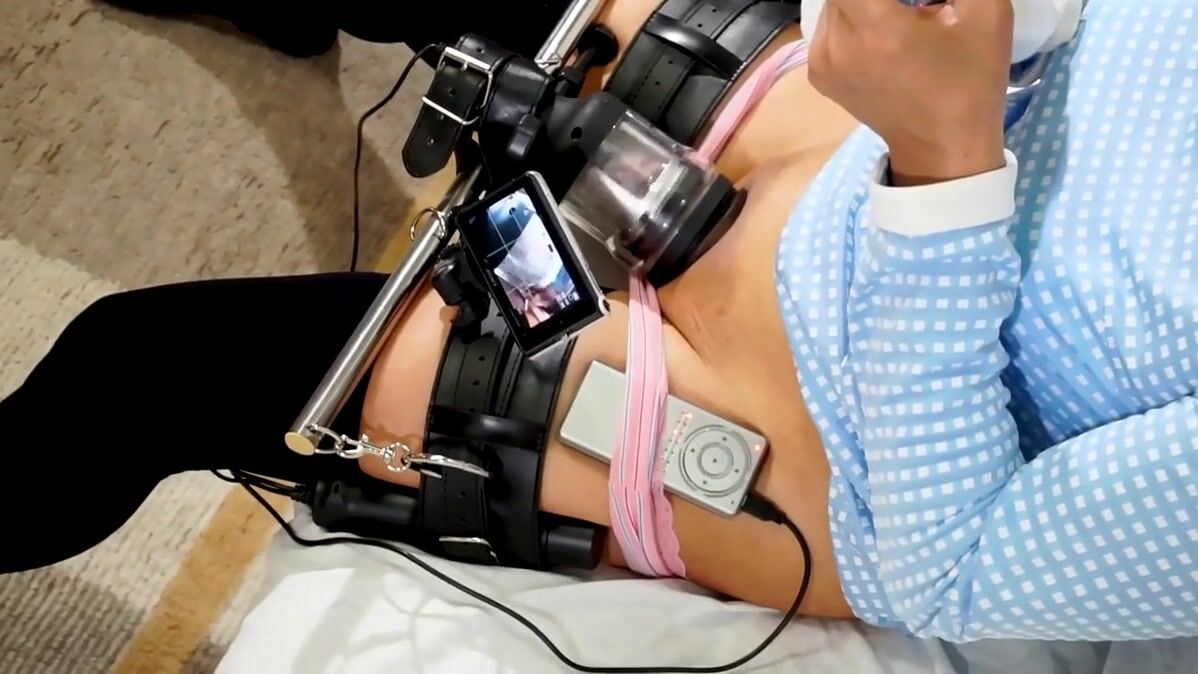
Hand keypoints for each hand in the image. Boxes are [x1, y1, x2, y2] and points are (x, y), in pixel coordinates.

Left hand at [807, 0, 1012, 184]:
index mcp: (876, 29)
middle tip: (915, 6)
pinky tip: (884, 21)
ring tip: (901, 11)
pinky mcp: (817, 71)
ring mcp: (821, 59)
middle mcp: (837, 42)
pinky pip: (830, 22)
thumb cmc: (970, 82)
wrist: (942, 149)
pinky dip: (853, 11)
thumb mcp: (986, 14)